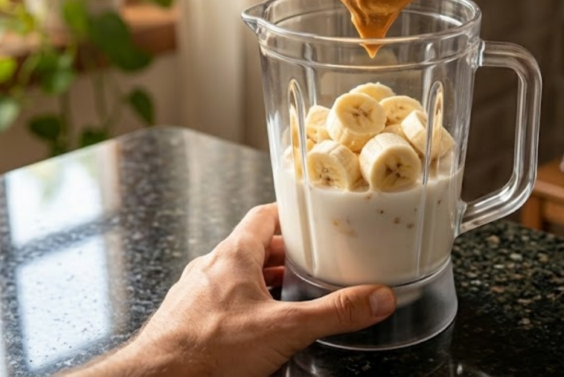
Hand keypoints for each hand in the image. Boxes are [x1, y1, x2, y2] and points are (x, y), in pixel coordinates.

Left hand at [70, 204, 395, 376]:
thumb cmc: (207, 350)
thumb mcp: (285, 330)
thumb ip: (334, 313)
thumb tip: (375, 299)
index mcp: (233, 256)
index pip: (263, 215)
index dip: (290, 214)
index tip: (312, 217)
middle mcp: (211, 268)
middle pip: (253, 247)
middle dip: (285, 255)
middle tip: (313, 261)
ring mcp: (195, 294)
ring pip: (236, 276)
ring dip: (264, 282)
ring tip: (291, 295)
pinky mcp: (187, 320)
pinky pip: (221, 301)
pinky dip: (244, 305)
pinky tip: (258, 327)